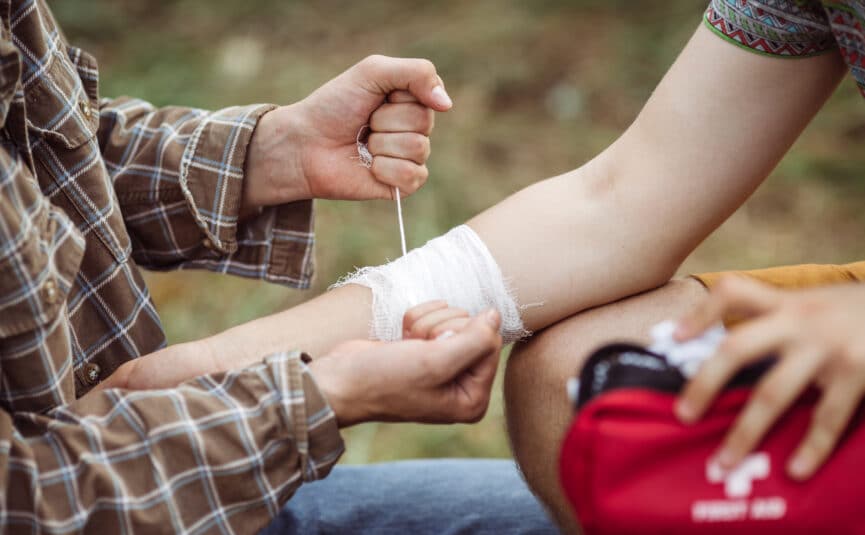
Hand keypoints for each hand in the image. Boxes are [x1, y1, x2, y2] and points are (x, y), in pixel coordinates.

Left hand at [243, 55, 451, 209]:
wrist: (305, 144)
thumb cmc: (334, 106)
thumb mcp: (374, 72)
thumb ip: (417, 74)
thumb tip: (448, 105)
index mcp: (411, 99)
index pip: (430, 95)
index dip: (398, 97)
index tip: (375, 97)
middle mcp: (414, 128)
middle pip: (425, 123)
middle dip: (387, 121)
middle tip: (365, 123)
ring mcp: (410, 157)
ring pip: (419, 148)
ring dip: (382, 144)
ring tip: (363, 144)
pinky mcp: (402, 184)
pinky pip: (413, 176)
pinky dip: (386, 170)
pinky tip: (370, 166)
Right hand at [309, 306, 502, 426]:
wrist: (340, 380)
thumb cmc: (385, 379)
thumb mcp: (436, 362)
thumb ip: (475, 339)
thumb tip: (496, 315)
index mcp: (472, 399)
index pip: (491, 344)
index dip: (462, 335)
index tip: (435, 348)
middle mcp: (461, 383)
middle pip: (473, 328)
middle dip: (441, 329)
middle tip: (418, 349)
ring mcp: (443, 365)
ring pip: (453, 318)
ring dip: (426, 324)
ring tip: (407, 346)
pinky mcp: (425, 349)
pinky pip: (435, 316)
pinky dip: (416, 321)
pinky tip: (401, 339)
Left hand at [673, 276, 864, 479]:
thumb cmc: (854, 313)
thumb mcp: (814, 303)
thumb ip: (778, 318)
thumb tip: (725, 350)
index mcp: (786, 303)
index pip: (734, 292)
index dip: (702, 312)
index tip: (675, 337)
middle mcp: (800, 322)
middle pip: (737, 348)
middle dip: (705, 383)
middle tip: (683, 415)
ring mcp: (827, 349)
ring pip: (774, 393)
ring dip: (745, 432)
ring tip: (723, 462)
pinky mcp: (858, 373)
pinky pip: (828, 418)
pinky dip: (810, 447)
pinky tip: (796, 470)